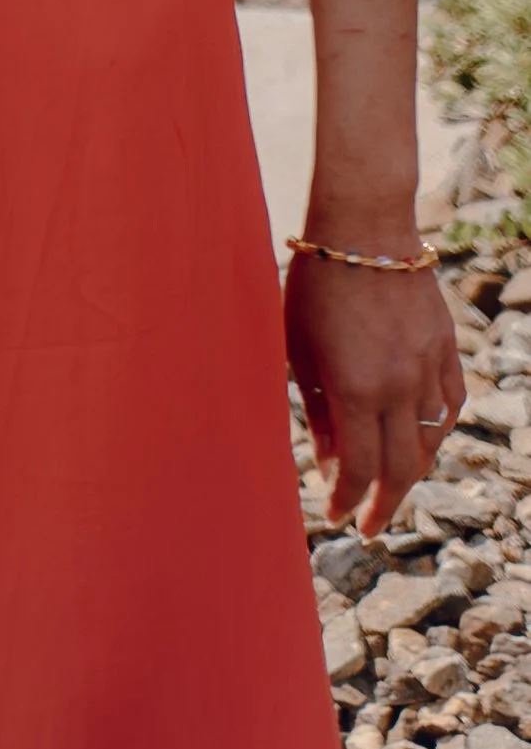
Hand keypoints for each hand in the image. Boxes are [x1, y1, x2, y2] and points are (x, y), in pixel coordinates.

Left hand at [285, 248, 463, 533]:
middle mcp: (400, 385)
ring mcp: (429, 367)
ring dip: (411, 470)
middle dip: (384, 503)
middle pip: (402, 467)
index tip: (337, 517)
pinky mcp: (446, 347)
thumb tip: (329, 459)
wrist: (363, 225)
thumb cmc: (315, 281)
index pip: (360, 469)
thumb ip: (314, 405)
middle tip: (368, 523)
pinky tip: (423, 439)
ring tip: (391, 486)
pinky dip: (438, 430)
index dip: (349, 500)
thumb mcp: (297, 345)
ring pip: (431, 441)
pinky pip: (450, 405)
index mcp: (357, 388)